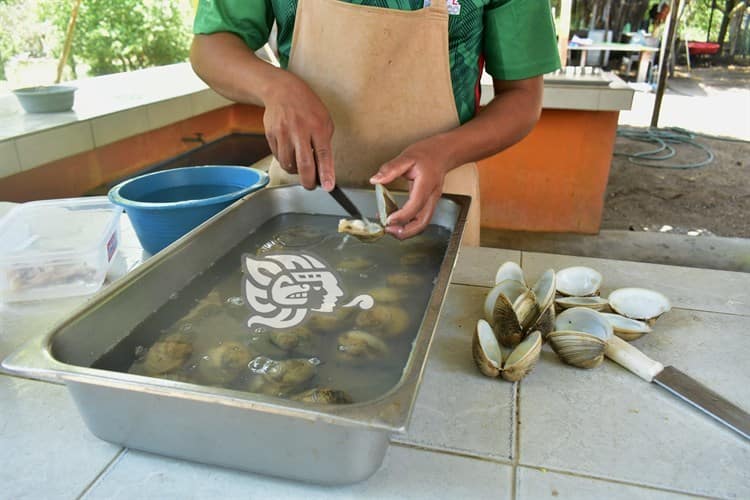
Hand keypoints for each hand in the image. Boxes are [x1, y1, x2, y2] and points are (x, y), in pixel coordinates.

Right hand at [263, 73, 334, 189]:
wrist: (282, 91)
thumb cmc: (307, 107)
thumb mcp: (324, 121)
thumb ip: (324, 143)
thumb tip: (323, 169)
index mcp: (318, 126)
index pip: (323, 154)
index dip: (326, 173)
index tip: (328, 186)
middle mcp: (300, 130)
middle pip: (304, 164)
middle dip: (308, 181)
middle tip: (311, 185)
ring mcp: (283, 133)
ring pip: (288, 164)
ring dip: (295, 171)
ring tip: (300, 165)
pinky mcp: (271, 135)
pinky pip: (278, 157)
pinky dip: (286, 161)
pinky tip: (290, 152)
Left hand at [370, 142, 449, 239]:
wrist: (443, 153)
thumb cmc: (427, 154)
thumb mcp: (407, 157)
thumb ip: (391, 169)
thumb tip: (375, 179)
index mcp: (427, 185)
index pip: (416, 205)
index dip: (402, 216)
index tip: (388, 220)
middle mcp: (431, 196)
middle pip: (422, 222)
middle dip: (406, 231)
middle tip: (388, 230)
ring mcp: (431, 202)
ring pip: (422, 223)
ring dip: (406, 230)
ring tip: (390, 228)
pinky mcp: (428, 204)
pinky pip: (419, 218)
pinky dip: (407, 223)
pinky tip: (394, 219)